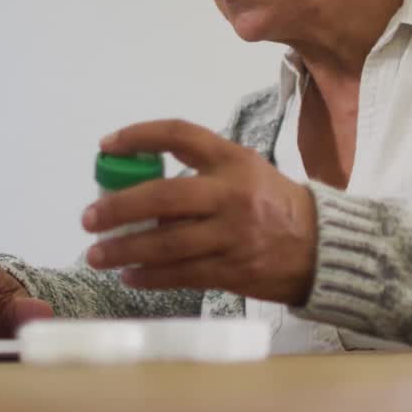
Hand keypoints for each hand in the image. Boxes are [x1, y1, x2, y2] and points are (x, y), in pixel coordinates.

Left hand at [84, 119, 318, 305]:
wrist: (321, 246)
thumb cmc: (273, 202)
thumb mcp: (244, 169)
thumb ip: (200, 171)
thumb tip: (137, 185)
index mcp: (232, 160)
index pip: (179, 135)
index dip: (138, 137)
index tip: (107, 145)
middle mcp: (232, 194)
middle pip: (164, 197)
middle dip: (119, 207)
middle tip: (89, 218)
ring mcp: (232, 235)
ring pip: (167, 244)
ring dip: (125, 250)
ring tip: (97, 254)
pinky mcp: (232, 270)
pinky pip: (181, 274)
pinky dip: (150, 277)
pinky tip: (129, 276)